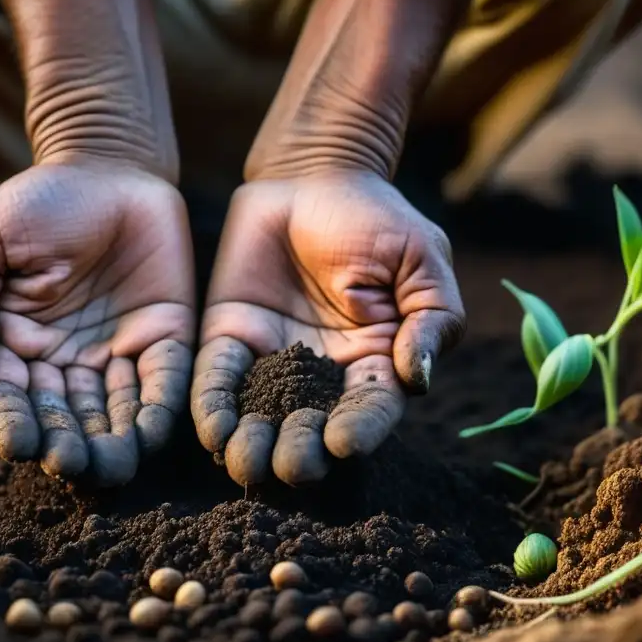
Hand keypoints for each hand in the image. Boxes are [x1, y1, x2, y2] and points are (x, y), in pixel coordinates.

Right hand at [0, 156, 193, 484]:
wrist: (109, 167)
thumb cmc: (37, 203)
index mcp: (14, 345)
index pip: (9, 397)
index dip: (13, 423)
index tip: (20, 446)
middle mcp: (64, 362)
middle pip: (63, 418)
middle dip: (66, 445)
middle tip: (71, 465)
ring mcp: (115, 354)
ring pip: (112, 413)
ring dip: (112, 444)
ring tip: (112, 467)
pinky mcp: (163, 339)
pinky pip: (162, 382)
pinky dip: (157, 411)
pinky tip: (151, 434)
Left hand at [191, 171, 463, 485]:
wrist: (312, 174)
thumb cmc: (376, 217)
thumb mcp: (420, 259)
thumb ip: (430, 318)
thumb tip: (419, 378)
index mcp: (375, 360)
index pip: (370, 407)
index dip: (359, 429)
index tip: (343, 444)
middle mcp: (322, 372)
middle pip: (312, 425)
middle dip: (302, 450)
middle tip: (291, 466)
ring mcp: (273, 357)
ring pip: (262, 414)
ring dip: (253, 443)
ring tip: (245, 462)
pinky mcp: (231, 336)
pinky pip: (218, 377)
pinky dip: (213, 406)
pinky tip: (210, 430)